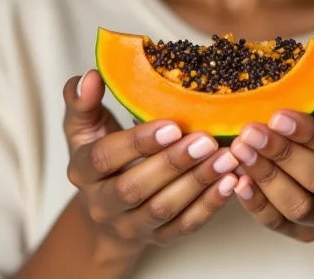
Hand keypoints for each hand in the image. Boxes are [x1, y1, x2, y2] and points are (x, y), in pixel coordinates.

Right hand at [63, 70, 239, 249]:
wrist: (105, 210)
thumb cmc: (100, 157)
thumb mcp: (84, 127)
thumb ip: (84, 102)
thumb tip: (90, 77)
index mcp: (83, 172)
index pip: (105, 159)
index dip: (138, 143)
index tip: (171, 125)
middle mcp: (103, 204)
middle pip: (136, 189)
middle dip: (173, 163)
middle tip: (205, 140)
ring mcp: (131, 225)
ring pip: (164, 209)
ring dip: (198, 182)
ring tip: (226, 157)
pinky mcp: (158, 237)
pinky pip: (185, 226)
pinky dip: (210, 205)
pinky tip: (230, 181)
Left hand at [230, 61, 313, 242]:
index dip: (311, 133)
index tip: (279, 114)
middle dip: (283, 154)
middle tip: (250, 130)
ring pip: (298, 205)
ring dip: (266, 176)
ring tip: (239, 150)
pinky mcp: (301, 236)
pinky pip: (277, 224)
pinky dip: (256, 204)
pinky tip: (237, 180)